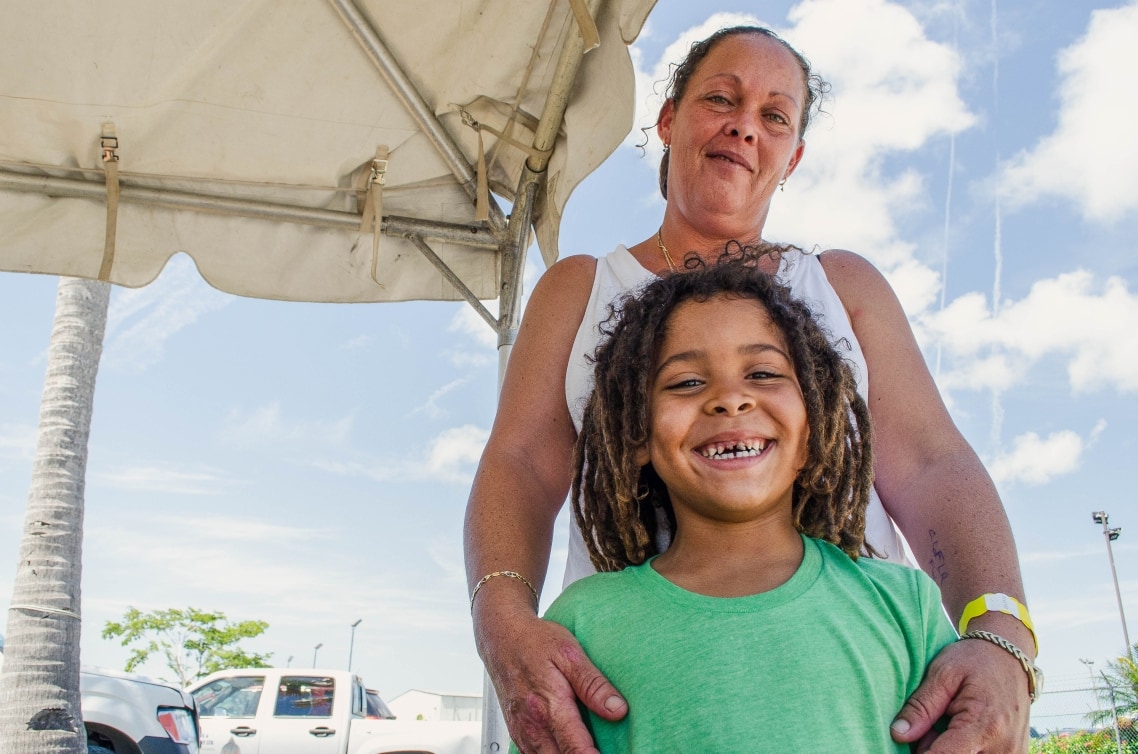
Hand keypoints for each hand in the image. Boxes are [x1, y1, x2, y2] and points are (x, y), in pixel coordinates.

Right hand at [475, 604, 626, 752]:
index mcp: (550, 706)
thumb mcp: (570, 653)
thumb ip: (593, 684)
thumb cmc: (535, 641)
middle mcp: (533, 725)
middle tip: (604, 748)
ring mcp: (523, 732)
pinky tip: (566, 749)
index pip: (577, 750)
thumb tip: (617, 710)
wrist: (500, 635)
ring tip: (587, 747)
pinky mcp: (518, 732)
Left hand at [890, 638, 1030, 752]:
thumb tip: (898, 735)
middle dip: (933, 747)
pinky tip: (961, 731)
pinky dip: (965, 748)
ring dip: (949, 749)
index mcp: (983, 726)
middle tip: (931, 723)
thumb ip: (921, 706)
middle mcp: (1003, 748)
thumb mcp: (942, 673)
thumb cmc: (975, 660)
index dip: (920, 752)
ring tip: (948, 722)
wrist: (1011, 657)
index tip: (906, 742)